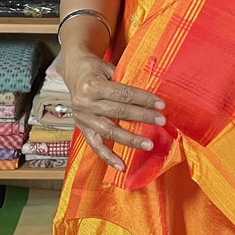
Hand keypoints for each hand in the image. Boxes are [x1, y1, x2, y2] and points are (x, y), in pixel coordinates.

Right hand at [62, 49, 165, 171]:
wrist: (73, 71)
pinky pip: (95, 145)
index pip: (123, 94)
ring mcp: (83, 118)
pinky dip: (107, 157)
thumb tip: (148, 95)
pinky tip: (120, 166)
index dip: (143, 99)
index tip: (160, 104)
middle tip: (160, 120)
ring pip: (109, 131)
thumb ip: (124, 81)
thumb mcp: (108, 68)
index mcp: (92, 85)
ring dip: (130, 139)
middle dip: (142, 117)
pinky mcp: (82, 128)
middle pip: (119, 112)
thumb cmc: (94, 69)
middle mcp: (85, 103)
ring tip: (148, 144)